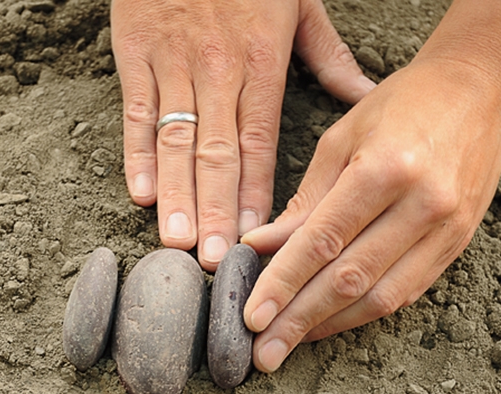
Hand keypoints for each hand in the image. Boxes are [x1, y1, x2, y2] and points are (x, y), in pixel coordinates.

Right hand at [111, 0, 375, 269]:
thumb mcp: (300, 3)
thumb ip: (327, 56)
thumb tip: (364, 94)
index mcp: (261, 62)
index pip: (259, 142)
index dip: (258, 193)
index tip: (258, 237)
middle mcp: (217, 70)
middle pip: (216, 153)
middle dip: (217, 210)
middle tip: (215, 260)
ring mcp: (173, 63)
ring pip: (175, 140)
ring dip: (176, 195)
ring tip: (178, 241)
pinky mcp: (136, 52)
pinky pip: (136, 110)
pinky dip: (136, 153)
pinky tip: (141, 193)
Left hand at [242, 58, 500, 372]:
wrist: (476, 90)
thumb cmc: (399, 106)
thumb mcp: (341, 140)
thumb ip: (305, 202)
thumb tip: (262, 248)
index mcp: (385, 170)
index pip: (323, 241)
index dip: (283, 283)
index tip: (251, 317)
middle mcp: (422, 206)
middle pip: (350, 279)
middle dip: (300, 320)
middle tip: (264, 353)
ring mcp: (447, 229)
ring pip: (381, 296)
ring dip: (331, 326)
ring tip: (291, 345)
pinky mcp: (459, 243)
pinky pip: (407, 291)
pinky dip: (365, 312)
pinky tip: (332, 322)